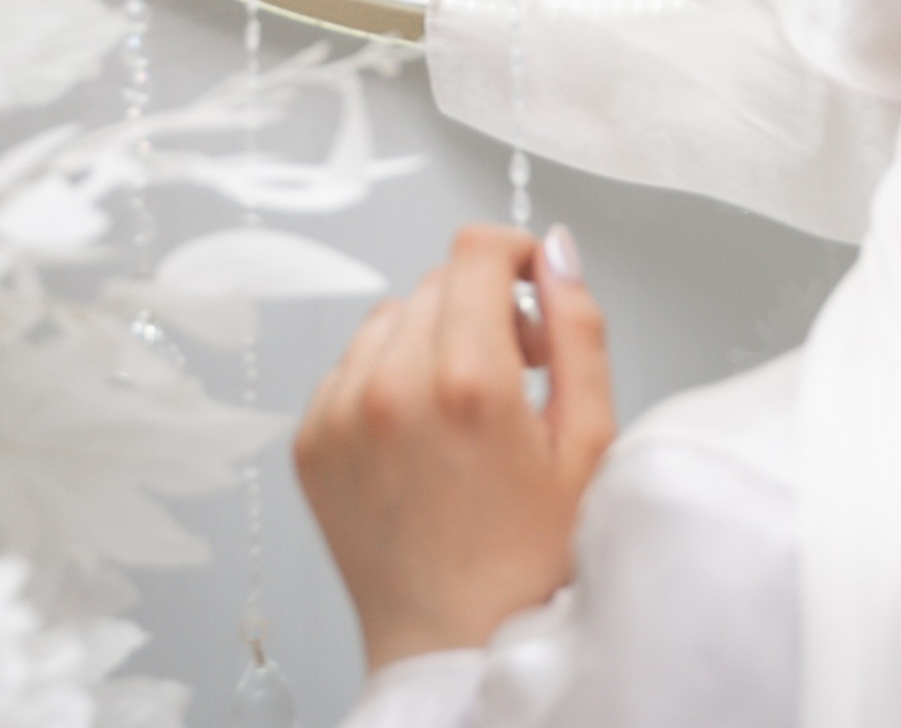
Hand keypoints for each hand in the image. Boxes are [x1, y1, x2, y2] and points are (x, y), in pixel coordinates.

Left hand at [294, 221, 615, 672]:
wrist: (452, 651)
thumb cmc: (529, 563)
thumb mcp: (589, 443)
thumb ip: (577, 331)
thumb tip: (556, 253)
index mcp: (469, 382)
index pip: (477, 249)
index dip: (516, 255)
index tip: (531, 291)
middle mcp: (392, 388)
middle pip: (438, 280)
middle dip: (482, 306)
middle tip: (513, 372)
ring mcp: (340, 414)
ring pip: (391, 316)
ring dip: (430, 340)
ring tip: (462, 411)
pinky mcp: (310, 440)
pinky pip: (350, 364)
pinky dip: (385, 379)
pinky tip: (419, 437)